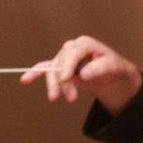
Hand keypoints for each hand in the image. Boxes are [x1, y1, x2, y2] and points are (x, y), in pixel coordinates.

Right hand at [20, 35, 141, 115]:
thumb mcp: (114, 68)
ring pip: (52, 69)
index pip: (73, 53)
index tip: (65, 78)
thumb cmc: (115, 69)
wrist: (115, 77)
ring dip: (53, 84)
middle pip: (61, 62)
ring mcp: (65, 58)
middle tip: (71, 98)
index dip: (68, 65)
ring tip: (56, 98)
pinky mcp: (61, 67)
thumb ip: (100, 69)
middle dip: (63, 81)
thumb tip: (83, 74)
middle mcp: (73, 48)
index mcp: (86, 44)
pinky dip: (36, 73)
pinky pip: (46, 68)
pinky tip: (26, 80)